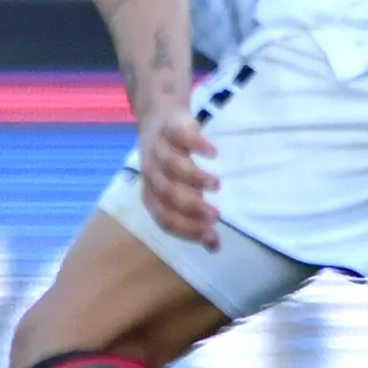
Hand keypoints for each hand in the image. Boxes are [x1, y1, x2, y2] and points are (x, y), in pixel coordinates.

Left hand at [138, 110, 221, 248]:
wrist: (159, 119)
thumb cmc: (174, 164)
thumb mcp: (184, 192)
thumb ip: (197, 219)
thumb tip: (214, 247)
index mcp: (151, 194)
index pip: (164, 217)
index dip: (185, 228)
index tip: (209, 234)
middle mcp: (151, 173)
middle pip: (167, 194)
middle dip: (191, 207)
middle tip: (216, 215)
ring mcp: (158, 149)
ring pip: (171, 166)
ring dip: (195, 178)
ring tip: (217, 185)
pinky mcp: (170, 129)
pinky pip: (181, 137)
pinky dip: (197, 145)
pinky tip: (213, 153)